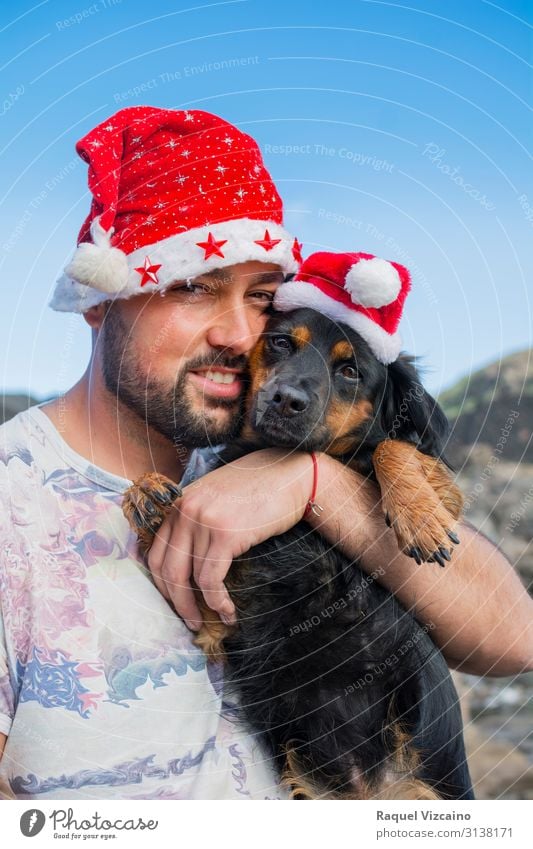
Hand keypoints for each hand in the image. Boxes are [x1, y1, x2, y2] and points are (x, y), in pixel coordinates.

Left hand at [147, 449, 313, 629]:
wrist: (292, 476)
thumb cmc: (259, 489)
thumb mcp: (216, 498)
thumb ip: (195, 520)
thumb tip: (186, 562)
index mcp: (178, 502)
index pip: (155, 552)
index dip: (162, 584)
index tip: (175, 602)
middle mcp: (184, 509)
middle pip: (166, 568)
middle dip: (177, 602)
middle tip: (190, 622)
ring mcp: (203, 521)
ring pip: (188, 579)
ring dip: (198, 608)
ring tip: (211, 620)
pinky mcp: (225, 534)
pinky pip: (211, 579)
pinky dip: (217, 601)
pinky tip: (228, 610)